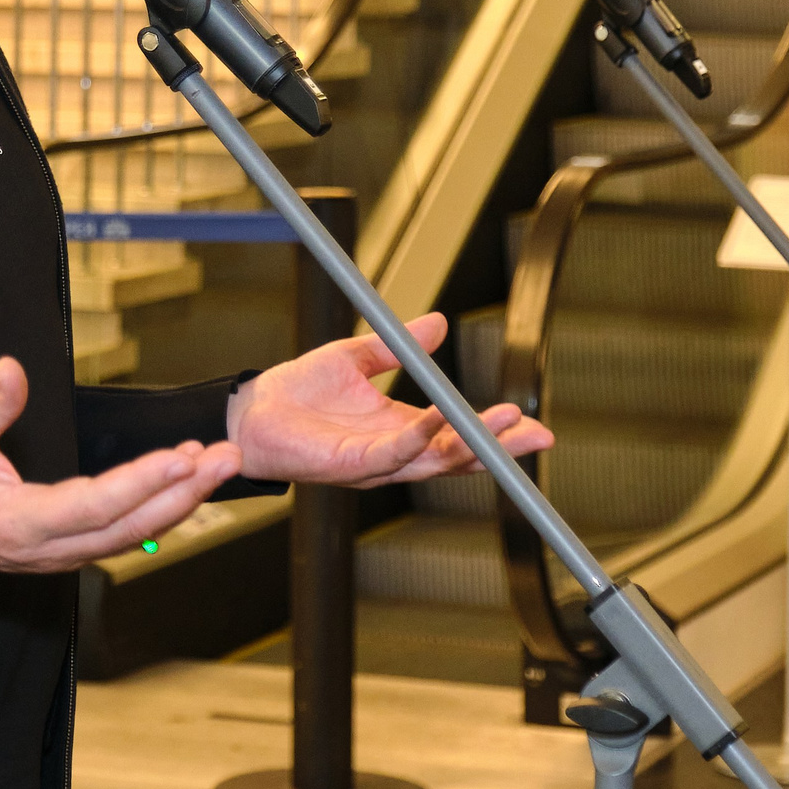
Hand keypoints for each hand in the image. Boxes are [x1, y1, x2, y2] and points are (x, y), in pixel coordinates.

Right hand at [0, 358, 240, 572]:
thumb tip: (11, 369)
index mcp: (22, 522)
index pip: (95, 505)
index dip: (141, 482)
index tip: (181, 457)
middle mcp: (50, 549)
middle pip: (131, 527)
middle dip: (184, 493)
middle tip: (226, 458)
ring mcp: (62, 556)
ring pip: (134, 535)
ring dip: (181, 502)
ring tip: (218, 465)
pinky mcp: (68, 551)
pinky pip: (124, 536)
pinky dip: (161, 511)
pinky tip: (186, 485)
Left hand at [226, 313, 551, 487]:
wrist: (253, 411)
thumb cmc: (299, 390)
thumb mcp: (355, 357)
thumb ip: (397, 345)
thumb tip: (439, 323)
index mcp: (401, 427)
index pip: (459, 434)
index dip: (494, 431)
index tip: (533, 423)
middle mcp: (396, 450)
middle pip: (459, 455)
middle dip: (498, 446)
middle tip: (536, 432)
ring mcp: (377, 462)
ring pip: (435, 458)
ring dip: (469, 441)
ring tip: (502, 420)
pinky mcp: (352, 466)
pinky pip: (394, 453)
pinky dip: (419, 435)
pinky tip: (437, 418)